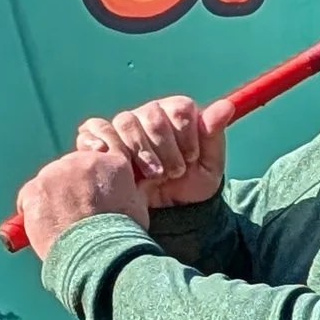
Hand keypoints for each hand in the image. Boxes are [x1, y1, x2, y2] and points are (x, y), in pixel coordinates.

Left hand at [14, 145, 148, 260]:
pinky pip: (28, 196)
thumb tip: (134, 190)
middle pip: (71, 166)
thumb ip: (131, 192)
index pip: (98, 161)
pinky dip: (33, 210)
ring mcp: (56, 173)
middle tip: (76, 212)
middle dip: (72, 186)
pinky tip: (45, 227)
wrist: (98, 254)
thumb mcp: (138, 208)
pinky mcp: (35, 188)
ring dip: (53, 197)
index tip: (92, 195)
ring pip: (50, 179)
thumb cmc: (121, 237)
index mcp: (113, 163)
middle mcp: (83, 161)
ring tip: (61, 223)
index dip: (93, 180)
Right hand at [75, 94, 226, 207]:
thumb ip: (214, 135)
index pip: (178, 107)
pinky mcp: (102, 140)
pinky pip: (94, 129)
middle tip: (173, 172)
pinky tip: (111, 156)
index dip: (185, 134)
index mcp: (176, 113)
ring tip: (154, 175)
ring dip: (140, 150)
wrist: (167, 213)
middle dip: (164, 147)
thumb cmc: (191, 185)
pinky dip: (99, 140)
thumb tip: (226, 106)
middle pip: (151, 114)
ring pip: (125, 122)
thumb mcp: (209, 166)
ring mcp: (124, 126)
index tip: (191, 157)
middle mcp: (149, 113)